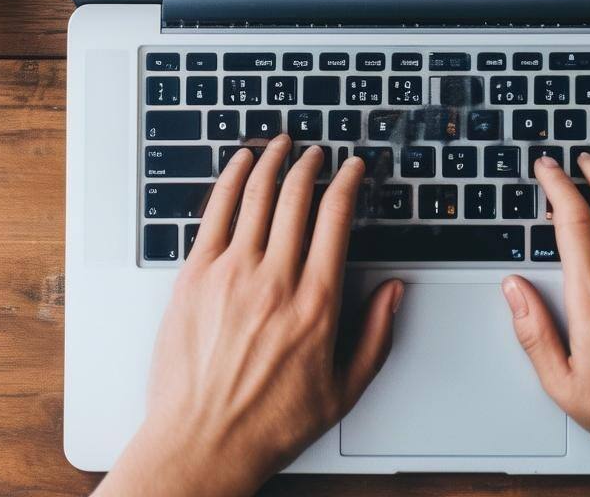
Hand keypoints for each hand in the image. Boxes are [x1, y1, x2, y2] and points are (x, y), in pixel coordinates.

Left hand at [95, 137, 402, 496]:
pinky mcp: (195, 276)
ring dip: (273, 160)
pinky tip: (240, 163)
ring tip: (282, 144)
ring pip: (257, 195)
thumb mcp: (343, 390)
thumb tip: (394, 291)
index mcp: (315, 302)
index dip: (348, 182)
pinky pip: (215, 212)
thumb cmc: (268, 422)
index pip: (337, 218)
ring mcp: (231, 274)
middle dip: (312, 165)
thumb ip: (376, 335)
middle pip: (297, 197)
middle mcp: (274, 279)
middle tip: (319, 153)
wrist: (200, 445)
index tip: (354, 168)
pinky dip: (230, 179)